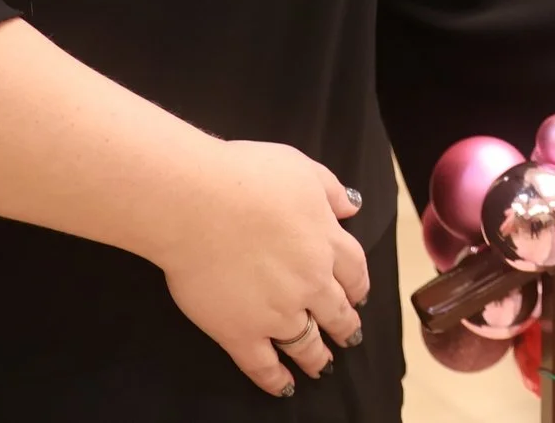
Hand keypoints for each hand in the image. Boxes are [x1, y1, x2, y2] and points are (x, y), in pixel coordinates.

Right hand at [151, 139, 370, 396]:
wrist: (197, 202)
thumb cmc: (246, 175)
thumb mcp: (301, 168)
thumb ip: (330, 190)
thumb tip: (352, 206)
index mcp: (327, 242)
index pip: (354, 271)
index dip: (357, 285)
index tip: (357, 294)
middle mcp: (310, 283)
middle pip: (336, 311)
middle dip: (345, 325)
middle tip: (348, 336)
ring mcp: (277, 312)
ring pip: (306, 343)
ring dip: (317, 357)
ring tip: (321, 366)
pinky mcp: (240, 333)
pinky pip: (263, 366)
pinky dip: (276, 380)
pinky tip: (284, 387)